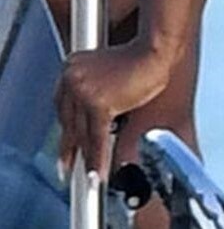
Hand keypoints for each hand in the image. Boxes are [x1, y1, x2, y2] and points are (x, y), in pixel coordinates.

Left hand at [56, 41, 171, 175]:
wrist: (155, 51)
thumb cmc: (142, 57)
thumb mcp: (111, 70)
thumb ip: (99, 87)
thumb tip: (100, 113)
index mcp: (72, 67)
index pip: (63, 105)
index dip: (66, 127)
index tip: (66, 142)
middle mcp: (72, 78)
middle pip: (69, 122)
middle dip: (70, 147)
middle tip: (67, 166)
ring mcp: (83, 90)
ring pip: (81, 133)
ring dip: (84, 158)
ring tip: (87, 177)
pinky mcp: (98, 103)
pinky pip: (96, 137)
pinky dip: (97, 158)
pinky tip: (97, 173)